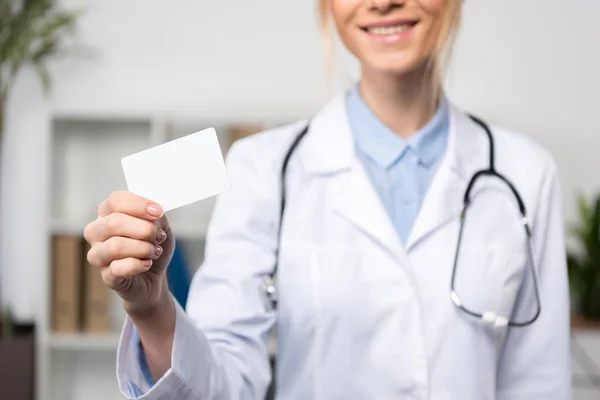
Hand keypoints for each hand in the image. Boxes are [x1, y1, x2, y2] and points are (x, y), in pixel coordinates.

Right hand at [84, 191, 174, 314]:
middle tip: (159, 236)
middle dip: (144, 229)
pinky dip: (139, 265)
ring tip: (154, 251)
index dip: (139, 205)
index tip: (159, 212)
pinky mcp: (106, 276)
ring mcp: (98, 255)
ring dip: (143, 248)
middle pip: (114, 222)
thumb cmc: (152, 246)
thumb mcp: (160, 226)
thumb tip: (153, 212)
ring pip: (115, 246)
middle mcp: (96, 232)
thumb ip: (155, 216)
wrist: (154, 277)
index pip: (115, 201)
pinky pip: (119, 268)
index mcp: (108, 213)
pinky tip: (147, 264)